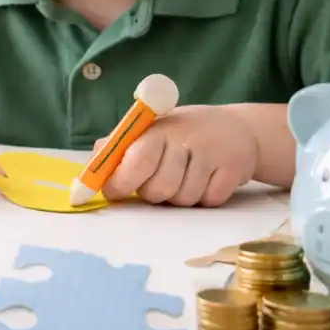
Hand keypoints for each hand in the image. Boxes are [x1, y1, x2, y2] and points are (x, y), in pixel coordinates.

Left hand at [92, 105, 258, 207]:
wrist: (239, 129)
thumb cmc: (183, 134)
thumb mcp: (150, 130)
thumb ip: (119, 147)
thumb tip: (91, 166)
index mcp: (158, 130)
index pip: (136, 161)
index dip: (121, 182)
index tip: (115, 191)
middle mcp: (185, 139)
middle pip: (157, 189)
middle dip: (153, 193)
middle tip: (160, 179)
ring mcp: (212, 154)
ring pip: (182, 200)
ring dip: (180, 196)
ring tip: (186, 176)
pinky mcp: (234, 170)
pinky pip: (208, 201)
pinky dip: (205, 197)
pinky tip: (208, 179)